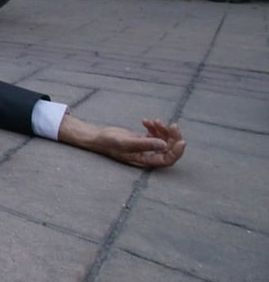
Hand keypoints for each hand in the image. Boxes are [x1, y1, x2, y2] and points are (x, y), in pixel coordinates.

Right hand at [59, 115, 184, 167]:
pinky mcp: (144, 139)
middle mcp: (149, 155)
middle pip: (168, 148)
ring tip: (154, 120)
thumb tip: (164, 145)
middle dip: (172, 136)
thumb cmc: (110, 142)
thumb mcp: (127, 143)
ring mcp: (147, 147)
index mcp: (146, 161)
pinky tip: (145, 121)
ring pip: (163, 139)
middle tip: (172, 124)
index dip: (177, 152)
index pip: (167, 159)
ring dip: (162, 129)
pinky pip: (156, 133)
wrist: (99, 137)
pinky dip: (154, 126)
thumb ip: (145, 144)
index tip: (181, 140)